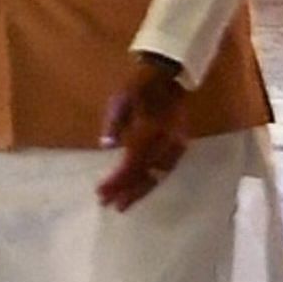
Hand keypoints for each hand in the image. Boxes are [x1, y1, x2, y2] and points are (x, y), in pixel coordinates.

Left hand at [96, 53, 190, 211]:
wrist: (170, 76)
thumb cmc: (139, 86)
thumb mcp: (119, 99)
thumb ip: (113, 124)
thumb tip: (106, 146)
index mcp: (148, 132)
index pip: (131, 165)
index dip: (116, 182)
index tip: (102, 194)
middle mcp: (164, 143)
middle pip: (145, 175)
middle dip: (127, 192)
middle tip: (110, 205)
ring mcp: (175, 145)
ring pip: (158, 176)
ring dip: (141, 191)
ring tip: (124, 204)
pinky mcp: (180, 144)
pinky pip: (167, 169)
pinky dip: (153, 181)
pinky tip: (143, 188)